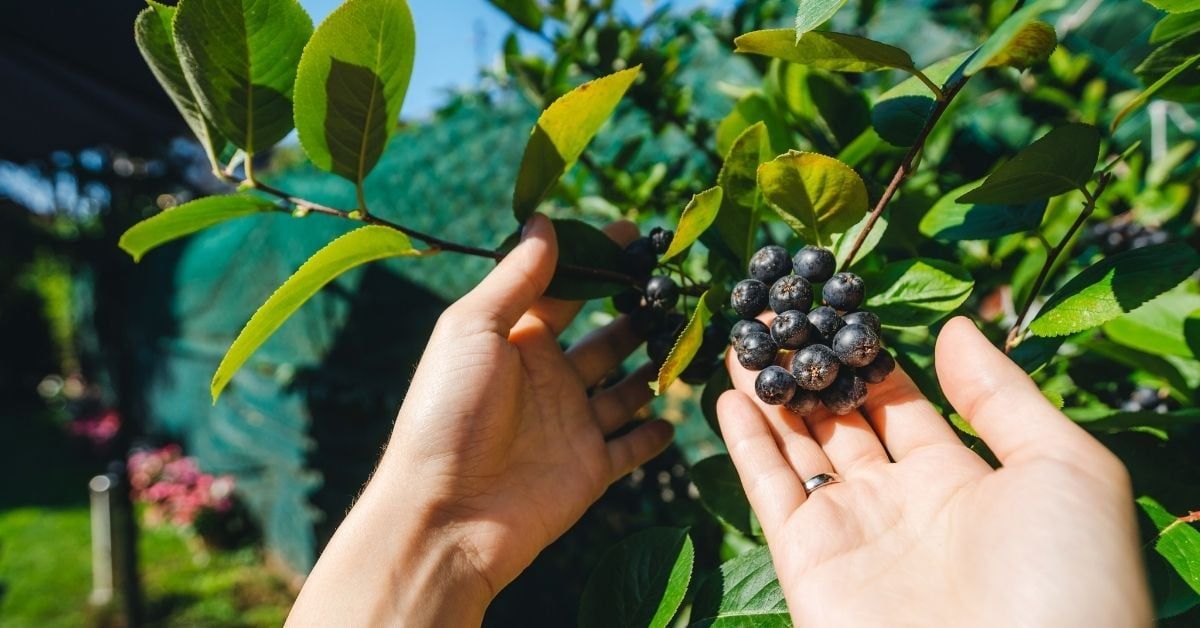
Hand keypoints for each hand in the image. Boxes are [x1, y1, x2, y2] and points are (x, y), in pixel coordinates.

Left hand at [288, 215, 672, 625]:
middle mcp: (547, 378)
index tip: (637, 235)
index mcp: (516, 340)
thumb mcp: (474, 329)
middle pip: (605, 337)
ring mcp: (571, 425)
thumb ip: (516, 278)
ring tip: (691, 341)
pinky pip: (631, 447)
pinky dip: (654, 433)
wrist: (445, 512)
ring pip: (627, 388)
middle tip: (678, 287)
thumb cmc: (448, 412)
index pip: (565, 290)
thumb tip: (544, 220)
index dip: (598, 262)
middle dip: (638, 312)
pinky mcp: (590, 469)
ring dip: (656, 366)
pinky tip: (676, 415)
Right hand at [719, 316, 1151, 626]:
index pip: (902, 401)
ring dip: (770, 392)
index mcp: (963, 479)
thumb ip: (1003, 395)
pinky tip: (728, 394)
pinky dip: (745, 443)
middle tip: (780, 307)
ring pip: (798, 446)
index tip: (838, 302)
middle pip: (842, 418)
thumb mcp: (1064, 469)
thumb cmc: (1064, 578)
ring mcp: (851, 531)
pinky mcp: (808, 560)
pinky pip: (769, 489)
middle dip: (811, 365)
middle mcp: (900, 502)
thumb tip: (955, 328)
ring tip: (745, 336)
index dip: (868, 352)